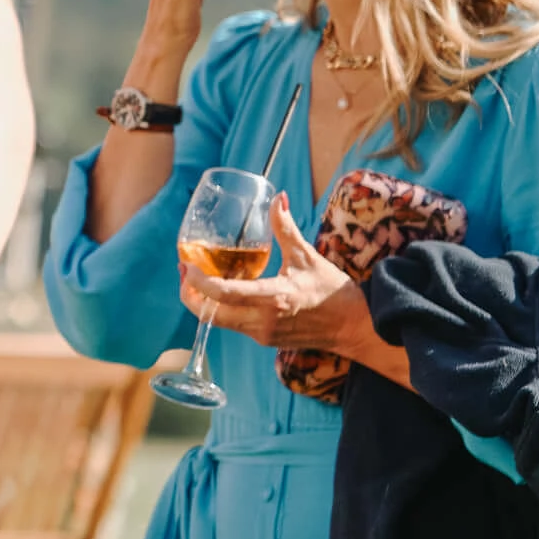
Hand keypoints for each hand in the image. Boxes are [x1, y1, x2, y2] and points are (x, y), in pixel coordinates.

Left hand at [180, 194, 380, 360]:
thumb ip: (285, 227)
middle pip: (210, 314)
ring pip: (219, 321)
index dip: (198, 281)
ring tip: (197, 277)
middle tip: (185, 269)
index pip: (224, 293)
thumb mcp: (307, 256)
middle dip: (190, 294)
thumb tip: (276, 197)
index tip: (186, 264)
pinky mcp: (265, 340)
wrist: (353, 326)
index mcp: (273, 298)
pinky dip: (221, 309)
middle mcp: (264, 320)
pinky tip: (222, 290)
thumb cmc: (331, 290)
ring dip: (203, 302)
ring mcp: (263, 334)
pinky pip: (233, 324)